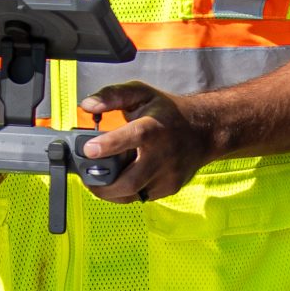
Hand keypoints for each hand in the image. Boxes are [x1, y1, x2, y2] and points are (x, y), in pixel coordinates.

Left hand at [76, 82, 218, 202]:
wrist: (204, 131)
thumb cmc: (167, 112)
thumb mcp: (141, 93)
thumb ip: (112, 96)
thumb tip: (87, 105)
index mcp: (154, 128)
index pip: (132, 137)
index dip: (108, 145)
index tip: (88, 150)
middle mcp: (163, 155)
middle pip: (130, 180)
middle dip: (102, 185)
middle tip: (85, 177)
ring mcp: (168, 175)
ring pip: (132, 194)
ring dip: (110, 192)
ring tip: (98, 181)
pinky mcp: (170, 188)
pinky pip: (141, 196)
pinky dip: (126, 192)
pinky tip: (120, 181)